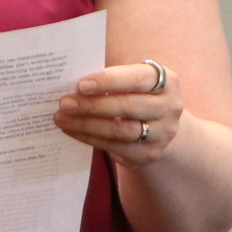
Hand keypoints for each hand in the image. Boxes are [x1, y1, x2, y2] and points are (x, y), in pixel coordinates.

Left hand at [55, 59, 184, 165]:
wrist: (158, 126)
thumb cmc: (136, 93)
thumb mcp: (132, 80)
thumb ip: (110, 78)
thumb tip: (71, 80)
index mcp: (167, 81)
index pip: (137, 79)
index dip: (109, 81)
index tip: (81, 84)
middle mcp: (170, 107)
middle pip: (128, 106)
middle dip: (92, 105)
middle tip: (65, 103)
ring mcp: (163, 133)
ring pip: (120, 130)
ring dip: (86, 124)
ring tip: (62, 118)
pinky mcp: (150, 153)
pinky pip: (116, 147)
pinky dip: (90, 138)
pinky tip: (72, 131)